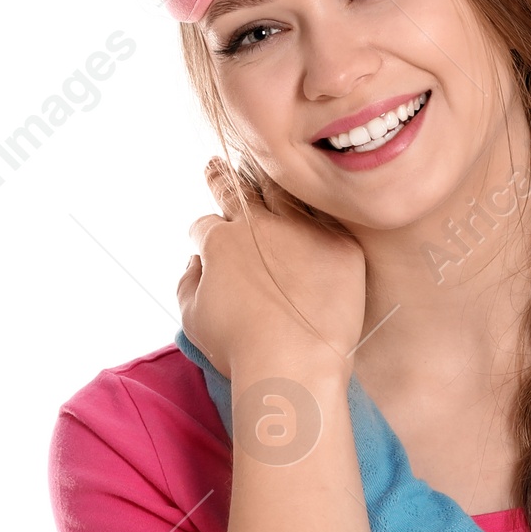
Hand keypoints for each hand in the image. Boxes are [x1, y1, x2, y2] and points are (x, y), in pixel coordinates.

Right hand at [178, 159, 365, 376]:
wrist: (294, 364)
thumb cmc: (238, 349)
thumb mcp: (192, 317)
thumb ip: (188, 281)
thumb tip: (196, 262)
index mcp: (221, 241)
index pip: (205, 225)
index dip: (203, 232)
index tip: (206, 234)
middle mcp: (260, 225)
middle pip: (239, 192)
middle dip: (223, 180)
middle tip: (217, 167)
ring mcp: (304, 231)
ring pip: (287, 195)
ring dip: (274, 184)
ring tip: (268, 171)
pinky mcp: (342, 246)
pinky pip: (331, 223)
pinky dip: (320, 219)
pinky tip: (320, 206)